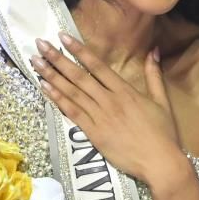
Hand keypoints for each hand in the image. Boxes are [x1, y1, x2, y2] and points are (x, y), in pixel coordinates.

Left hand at [30, 33, 180, 182]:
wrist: (160, 162)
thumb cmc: (163, 133)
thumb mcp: (161, 101)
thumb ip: (154, 75)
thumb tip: (152, 50)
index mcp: (125, 91)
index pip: (97, 65)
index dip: (79, 50)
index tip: (63, 37)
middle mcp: (109, 100)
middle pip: (79, 76)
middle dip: (57, 58)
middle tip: (40, 44)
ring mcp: (100, 117)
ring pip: (71, 92)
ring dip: (52, 75)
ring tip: (35, 62)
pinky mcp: (93, 134)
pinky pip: (72, 112)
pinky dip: (57, 99)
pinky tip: (44, 87)